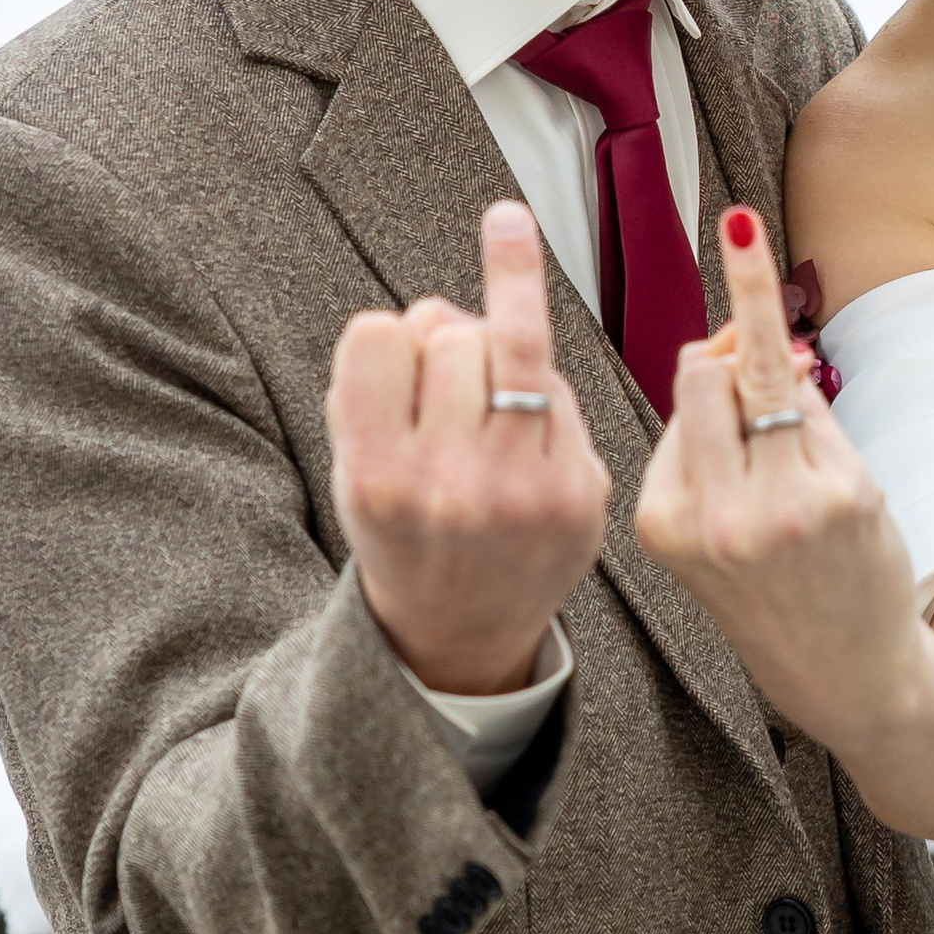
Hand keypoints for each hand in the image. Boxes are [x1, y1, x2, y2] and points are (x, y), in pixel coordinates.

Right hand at [328, 201, 610, 693]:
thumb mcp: (354, 464)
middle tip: (445, 397)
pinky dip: (540, 393)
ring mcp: (521, 488)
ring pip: (516, 341)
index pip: (376, 334)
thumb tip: (447, 305)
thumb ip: (376, 378)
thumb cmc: (405, 525)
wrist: (460, 628)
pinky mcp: (579, 491)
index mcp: (375, 475)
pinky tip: (524, 434)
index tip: (392, 359)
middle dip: (449, 346)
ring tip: (485, 396)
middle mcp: (448, 484)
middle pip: (454, 334)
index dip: (387, 336)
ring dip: (498, 351)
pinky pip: (559, 386)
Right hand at [634, 205, 920, 747]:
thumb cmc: (776, 586)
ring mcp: (781, 507)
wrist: (845, 671)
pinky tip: (825, 470)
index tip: (726, 312)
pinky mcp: (843, 498)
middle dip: (741, 342)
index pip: (678, 392)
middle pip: (707, 367)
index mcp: (663, 519)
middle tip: (772, 335)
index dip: (712, 359)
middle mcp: (713, 515)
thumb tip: (746, 329)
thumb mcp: (713, 521)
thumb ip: (714, 431)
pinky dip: (822, 423)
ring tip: (799, 416)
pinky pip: (820, 412)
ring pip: (769, 375)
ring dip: (785, 376)